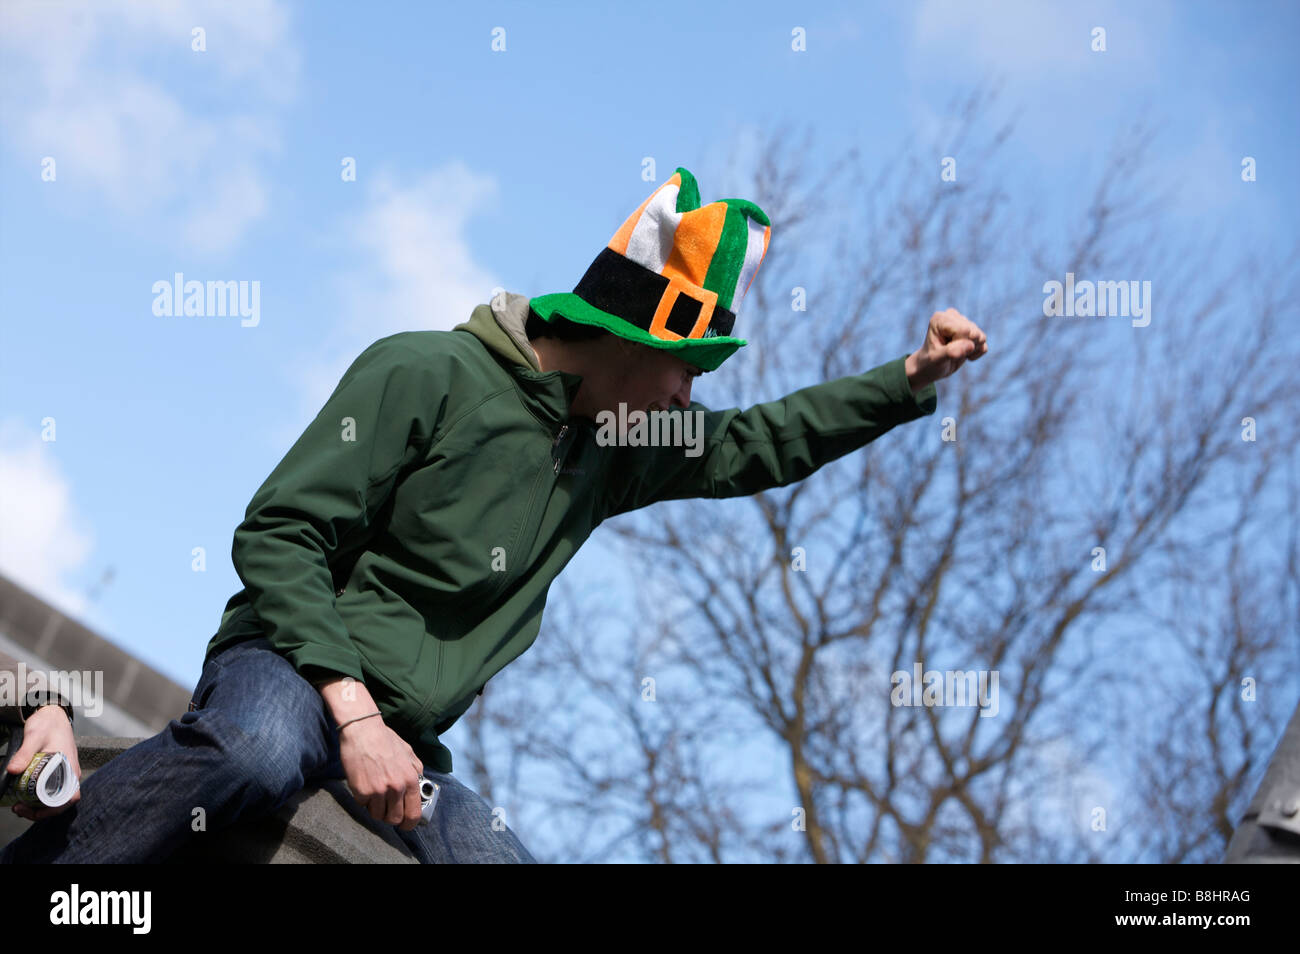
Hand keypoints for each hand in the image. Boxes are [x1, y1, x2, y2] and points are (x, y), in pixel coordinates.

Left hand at [6, 705, 80, 821]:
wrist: (52, 715)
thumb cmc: (48, 724)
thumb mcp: (34, 737)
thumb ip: (24, 753)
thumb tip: (13, 770)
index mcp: (70, 768)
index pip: (70, 797)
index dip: (53, 809)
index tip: (33, 810)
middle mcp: (70, 773)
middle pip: (60, 802)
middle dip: (40, 811)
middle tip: (19, 808)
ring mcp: (64, 774)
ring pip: (55, 798)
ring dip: (37, 805)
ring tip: (18, 804)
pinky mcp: (57, 773)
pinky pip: (51, 791)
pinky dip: (38, 797)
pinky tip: (24, 794)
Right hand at [336, 714, 425, 831]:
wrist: (363, 730)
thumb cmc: (385, 739)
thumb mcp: (408, 752)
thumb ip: (416, 770)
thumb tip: (419, 784)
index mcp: (411, 779)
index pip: (414, 813)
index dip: (409, 824)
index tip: (405, 825)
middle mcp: (397, 787)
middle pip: (395, 819)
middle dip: (390, 817)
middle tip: (385, 808)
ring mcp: (379, 791)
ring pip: (377, 816)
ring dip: (375, 808)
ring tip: (373, 794)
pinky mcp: (362, 791)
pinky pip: (363, 806)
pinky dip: (363, 800)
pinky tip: (363, 785)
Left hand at [904, 308, 987, 392]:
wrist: (930, 367)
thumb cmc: (929, 363)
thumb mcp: (936, 360)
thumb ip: (951, 352)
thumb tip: (970, 346)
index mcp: (941, 319)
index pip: (964, 331)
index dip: (958, 345)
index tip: (944, 349)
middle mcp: (952, 316)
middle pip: (974, 333)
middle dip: (965, 348)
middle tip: (949, 353)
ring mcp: (963, 322)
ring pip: (981, 338)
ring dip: (970, 351)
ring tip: (955, 353)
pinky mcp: (972, 330)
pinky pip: (984, 344)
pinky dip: (975, 353)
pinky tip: (962, 354)